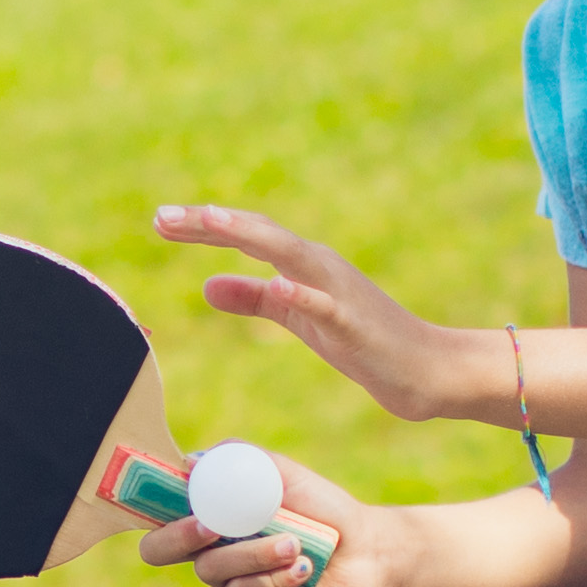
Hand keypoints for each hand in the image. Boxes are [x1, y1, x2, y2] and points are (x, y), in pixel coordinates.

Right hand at [137, 454, 383, 586]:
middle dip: (180, 536)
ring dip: (254, 553)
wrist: (363, 549)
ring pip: (210, 569)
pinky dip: (273, 578)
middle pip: (158, 549)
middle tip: (213, 526)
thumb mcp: (280, 473)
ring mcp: (225, 579)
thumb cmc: (320, 507)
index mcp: (208, 510)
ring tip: (295, 543)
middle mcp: (208, 546)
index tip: (174, 496)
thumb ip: (237, 460)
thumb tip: (189, 463)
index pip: (157, 509)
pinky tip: (302, 568)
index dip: (148, 505)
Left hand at [155, 204, 452, 419]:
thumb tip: (207, 287)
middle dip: (212, 223)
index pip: (247, 236)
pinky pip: (325, 305)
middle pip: (259, 234)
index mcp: (302, 265)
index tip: (161, 221)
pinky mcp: (354, 323)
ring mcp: (338, 291)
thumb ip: (255, 300)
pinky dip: (301, 293)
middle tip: (162, 217)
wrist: (425, 369)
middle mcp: (319, 266)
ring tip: (211, 220)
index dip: (204, 227)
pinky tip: (278, 287)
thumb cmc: (364, 341)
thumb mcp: (297, 319)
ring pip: (290, 254)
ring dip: (250, 235)